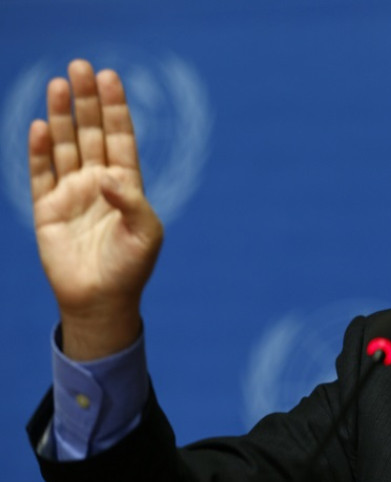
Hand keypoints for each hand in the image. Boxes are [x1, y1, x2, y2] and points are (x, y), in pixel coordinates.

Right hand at [28, 60, 162, 359]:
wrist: (101, 300)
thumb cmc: (131, 267)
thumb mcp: (146, 233)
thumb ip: (133, 202)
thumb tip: (108, 177)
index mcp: (127, 184)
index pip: (121, 137)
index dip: (116, 108)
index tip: (110, 77)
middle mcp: (98, 182)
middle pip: (92, 133)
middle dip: (87, 102)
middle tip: (81, 67)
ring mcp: (71, 193)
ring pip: (65, 146)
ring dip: (61, 117)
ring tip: (60, 85)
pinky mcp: (47, 208)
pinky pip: (40, 173)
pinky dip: (38, 151)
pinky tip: (38, 127)